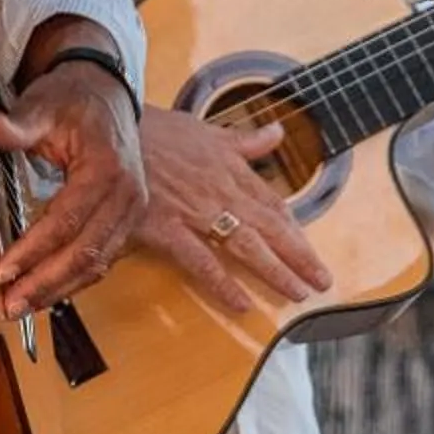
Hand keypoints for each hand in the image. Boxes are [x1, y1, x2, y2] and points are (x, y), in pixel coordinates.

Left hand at [0, 64, 146, 317]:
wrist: (106, 96)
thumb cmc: (72, 101)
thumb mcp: (42, 104)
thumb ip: (18, 124)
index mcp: (106, 168)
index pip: (68, 219)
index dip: (34, 249)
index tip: (2, 269)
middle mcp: (127, 196)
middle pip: (85, 252)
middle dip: (44, 282)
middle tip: (8, 304)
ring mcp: (131, 213)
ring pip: (96, 263)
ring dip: (57, 289)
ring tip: (20, 308)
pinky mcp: (126, 223)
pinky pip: (101, 260)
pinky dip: (72, 281)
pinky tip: (44, 294)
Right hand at [135, 105, 331, 316]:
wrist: (111, 130)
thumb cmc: (155, 130)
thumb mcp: (205, 129)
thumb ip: (243, 140)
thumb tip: (276, 133)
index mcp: (230, 169)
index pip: (273, 205)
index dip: (295, 231)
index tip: (311, 252)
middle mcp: (220, 191)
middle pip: (269, 228)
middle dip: (299, 256)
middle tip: (321, 282)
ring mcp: (195, 211)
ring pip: (245, 245)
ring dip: (275, 271)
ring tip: (297, 294)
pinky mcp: (166, 227)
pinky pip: (200, 260)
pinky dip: (221, 283)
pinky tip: (241, 303)